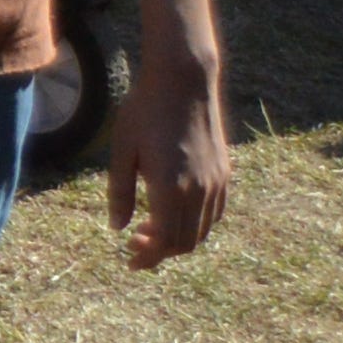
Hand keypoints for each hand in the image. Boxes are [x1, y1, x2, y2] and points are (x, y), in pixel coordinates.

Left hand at [101, 43, 229, 267]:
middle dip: (160, 252)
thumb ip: (120, 192)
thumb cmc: (145, 111)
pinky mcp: (224, 173)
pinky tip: (174, 214)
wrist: (183, 82)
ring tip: (149, 230)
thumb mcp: (122, 149)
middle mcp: (199, 190)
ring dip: (177, 240)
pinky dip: (195, 225)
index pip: (164, 241)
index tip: (130, 261)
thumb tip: (118, 228)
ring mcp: (216, 183)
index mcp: (171, 188)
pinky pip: (214, 213)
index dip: (148, 257)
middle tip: (134, 245)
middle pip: (185, 243)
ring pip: (202, 231)